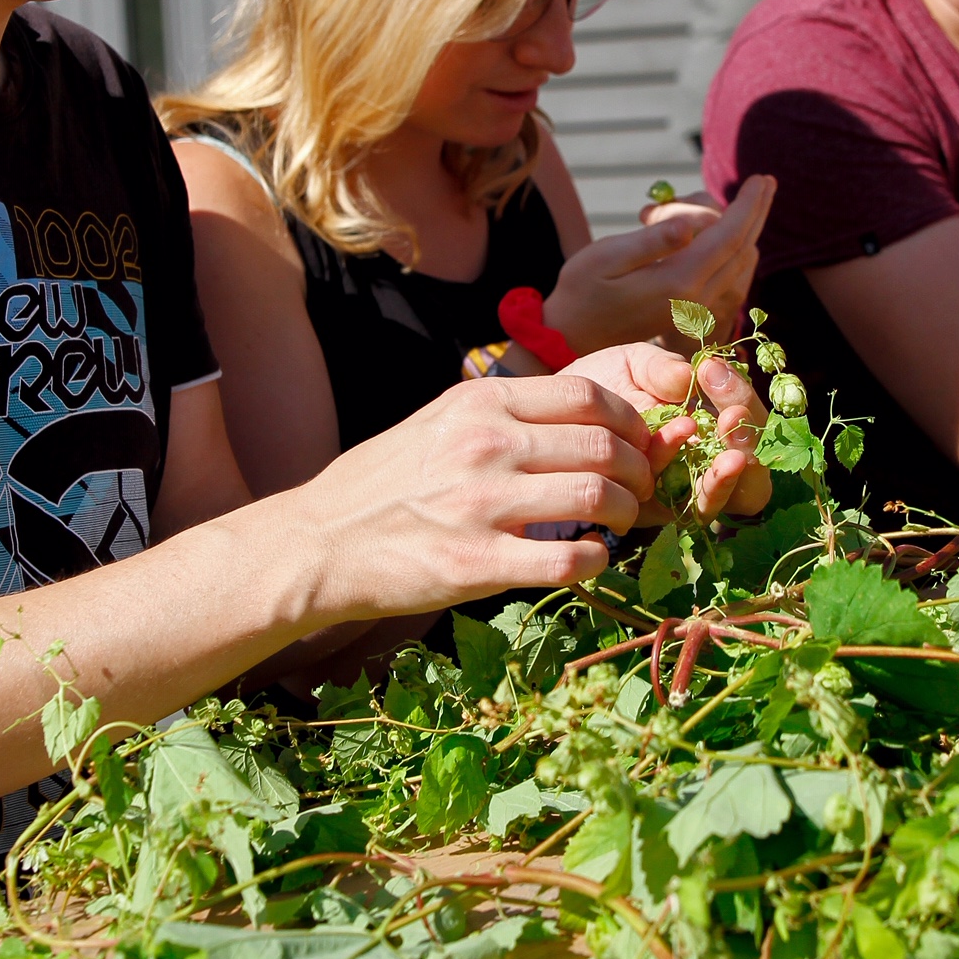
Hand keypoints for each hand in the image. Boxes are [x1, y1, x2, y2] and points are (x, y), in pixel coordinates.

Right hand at [283, 374, 660, 619]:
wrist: (320, 542)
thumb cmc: (384, 481)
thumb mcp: (440, 420)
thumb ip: (504, 412)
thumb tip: (579, 414)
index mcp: (481, 403)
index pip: (588, 395)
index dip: (630, 421)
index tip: (637, 443)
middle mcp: (485, 445)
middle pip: (603, 445)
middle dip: (638, 470)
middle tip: (638, 490)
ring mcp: (481, 504)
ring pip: (597, 498)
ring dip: (625, 514)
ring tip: (617, 525)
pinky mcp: (476, 563)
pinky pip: (566, 559)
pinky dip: (594, 560)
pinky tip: (588, 559)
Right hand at [544, 176, 775, 356]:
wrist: (571, 338)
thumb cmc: (581, 290)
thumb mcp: (607, 257)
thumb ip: (652, 241)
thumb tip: (692, 224)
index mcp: (678, 283)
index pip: (727, 237)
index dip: (748, 206)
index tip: (761, 179)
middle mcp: (696, 301)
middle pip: (742, 249)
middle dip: (756, 212)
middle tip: (767, 181)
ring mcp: (697, 312)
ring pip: (739, 264)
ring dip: (745, 229)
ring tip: (743, 201)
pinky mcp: (693, 315)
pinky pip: (728, 277)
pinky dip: (734, 249)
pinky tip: (730, 233)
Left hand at [562, 343, 771, 520]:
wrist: (548, 411)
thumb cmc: (598, 385)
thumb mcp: (633, 364)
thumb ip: (662, 367)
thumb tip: (691, 378)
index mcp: (708, 424)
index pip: (747, 422)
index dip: (741, 399)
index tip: (713, 371)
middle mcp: (702, 463)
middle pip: (754, 473)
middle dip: (748, 442)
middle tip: (730, 416)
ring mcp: (681, 492)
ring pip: (729, 497)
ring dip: (730, 472)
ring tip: (723, 441)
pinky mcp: (653, 512)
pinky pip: (685, 507)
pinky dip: (689, 480)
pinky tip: (674, 440)